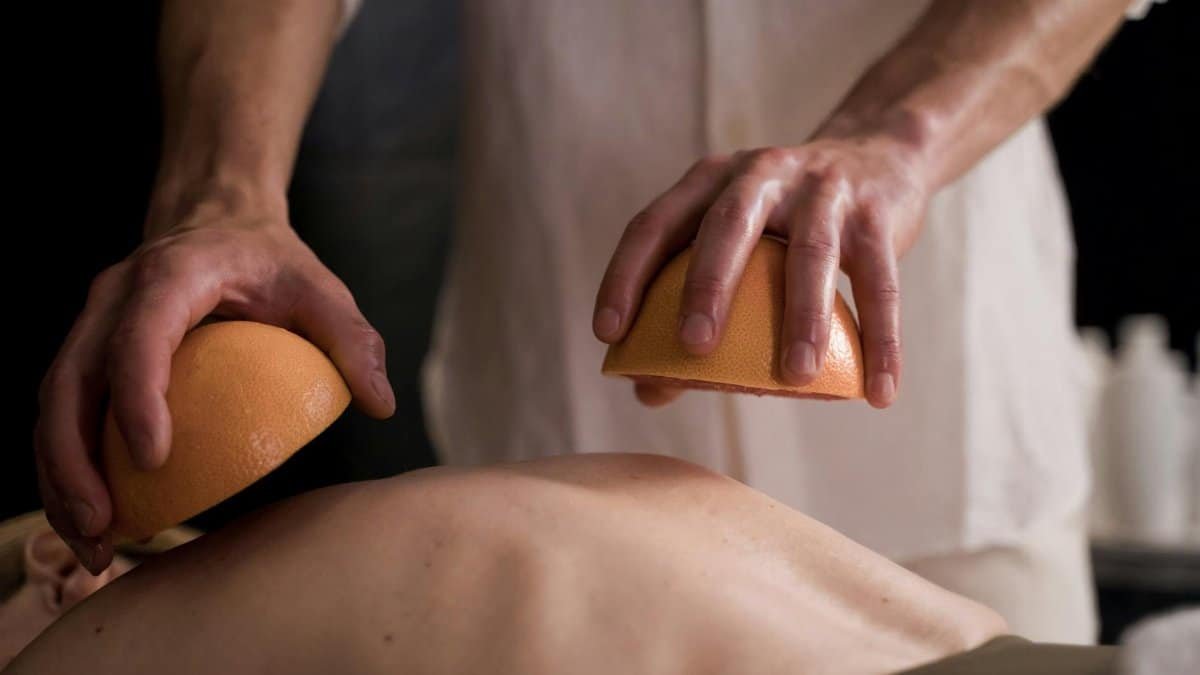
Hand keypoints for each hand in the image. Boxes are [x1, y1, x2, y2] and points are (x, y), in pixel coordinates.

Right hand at [35, 191, 394, 572]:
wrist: (218, 220)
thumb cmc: (271, 260)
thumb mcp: (320, 288)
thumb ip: (352, 339)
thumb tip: (380, 404)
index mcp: (171, 276)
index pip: (139, 336)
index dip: (139, 397)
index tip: (154, 460)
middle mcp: (113, 299)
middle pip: (70, 382)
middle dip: (74, 461)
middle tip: (101, 528)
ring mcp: (90, 326)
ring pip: (52, 406)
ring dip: (60, 480)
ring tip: (91, 548)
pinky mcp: (87, 354)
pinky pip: (63, 415)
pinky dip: (68, 471)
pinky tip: (95, 522)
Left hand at [594, 129, 929, 408]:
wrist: (879, 154)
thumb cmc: (784, 221)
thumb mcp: (737, 244)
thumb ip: (692, 305)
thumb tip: (647, 392)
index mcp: (709, 181)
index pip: (654, 224)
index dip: (626, 275)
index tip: (608, 333)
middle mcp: (760, 174)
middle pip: (727, 226)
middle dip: (708, 285)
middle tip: (693, 347)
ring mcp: (822, 189)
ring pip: (812, 254)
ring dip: (803, 318)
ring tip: (795, 378)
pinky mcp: (876, 213)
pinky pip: (880, 283)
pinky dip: (881, 341)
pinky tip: (878, 393)